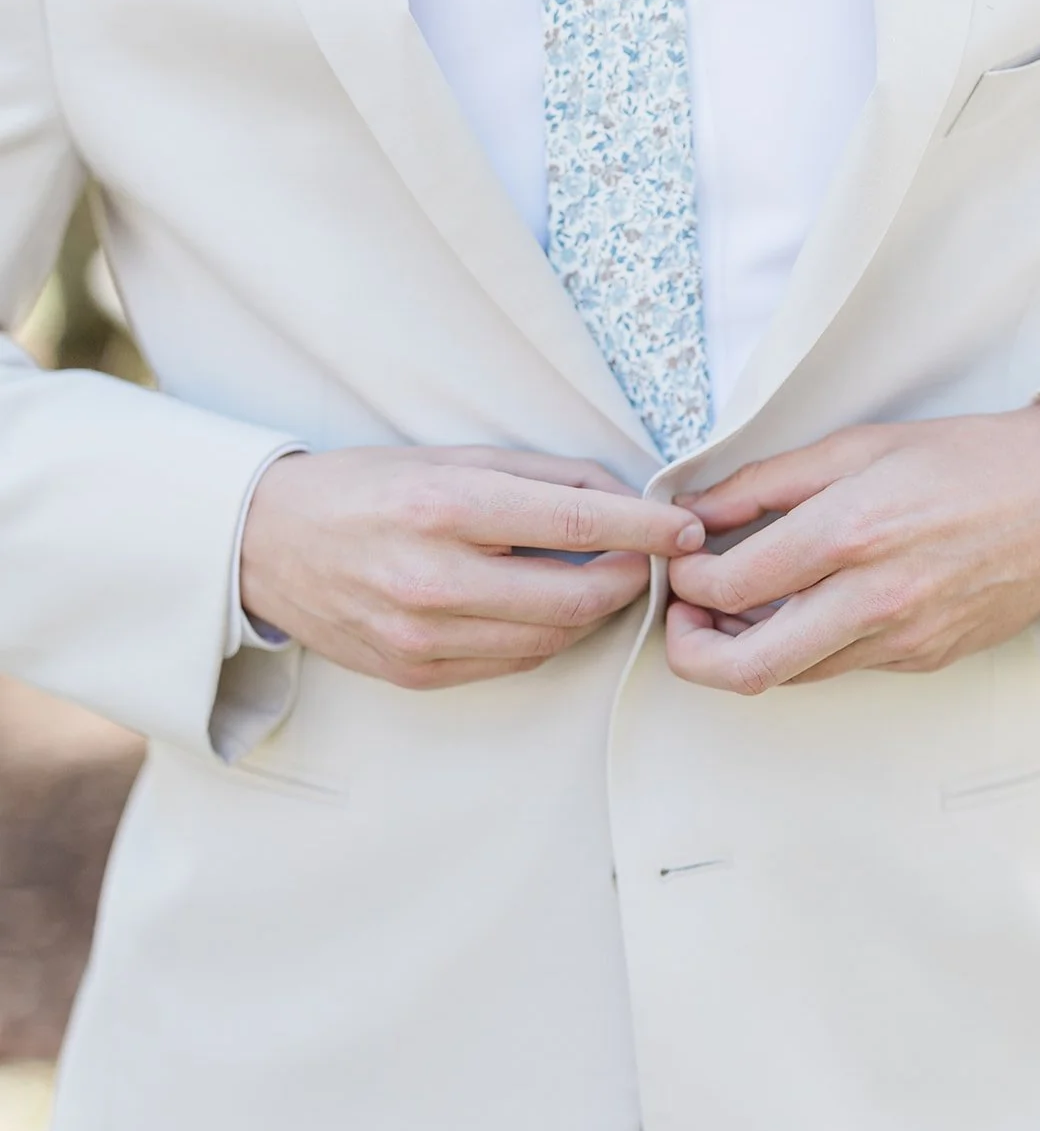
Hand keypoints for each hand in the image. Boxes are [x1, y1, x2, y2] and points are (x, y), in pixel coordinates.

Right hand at [241, 446, 703, 688]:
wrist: (264, 544)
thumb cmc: (365, 488)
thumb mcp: (450, 457)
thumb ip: (542, 476)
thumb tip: (626, 494)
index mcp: (446, 508)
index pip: (579, 521)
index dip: (646, 527)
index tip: (684, 527)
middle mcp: (435, 579)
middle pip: (577, 596)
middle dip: (630, 577)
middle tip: (648, 558)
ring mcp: (423, 637)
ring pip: (553, 637)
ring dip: (594, 610)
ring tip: (603, 577)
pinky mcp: (416, 673)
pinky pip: (513, 660)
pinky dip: (547, 635)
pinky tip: (547, 605)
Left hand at [665, 402, 1039, 693]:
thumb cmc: (966, 458)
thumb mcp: (857, 445)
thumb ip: (766, 482)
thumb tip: (694, 510)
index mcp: (850, 534)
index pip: (732, 586)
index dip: (689, 581)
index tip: (682, 562)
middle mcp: (874, 600)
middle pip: (749, 669)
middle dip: (692, 654)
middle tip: (682, 619)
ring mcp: (903, 640)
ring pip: (791, 675)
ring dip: (745, 650)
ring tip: (734, 606)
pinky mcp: (924, 658)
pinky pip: (840, 667)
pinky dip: (802, 647)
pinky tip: (798, 608)